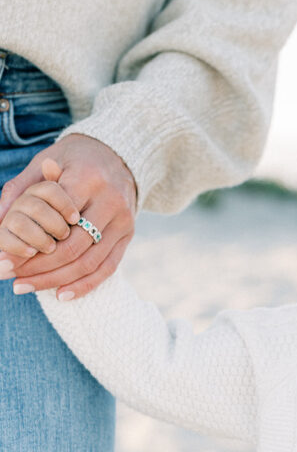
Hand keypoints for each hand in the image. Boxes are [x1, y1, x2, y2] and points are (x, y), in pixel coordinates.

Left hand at [0, 134, 136, 297]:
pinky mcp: (128, 236)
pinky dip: (84, 286)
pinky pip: (107, 268)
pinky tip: (61, 295)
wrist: (117, 156)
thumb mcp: (44, 162)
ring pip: (89, 263)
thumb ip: (20, 189)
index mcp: (88, 180)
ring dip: (56, 280)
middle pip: (73, 248)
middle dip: (39, 268)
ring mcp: (123, 222)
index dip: (27, 246)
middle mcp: (111, 202)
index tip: (4, 261)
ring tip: (26, 287)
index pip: (55, 223)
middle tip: (12, 280)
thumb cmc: (73, 160)